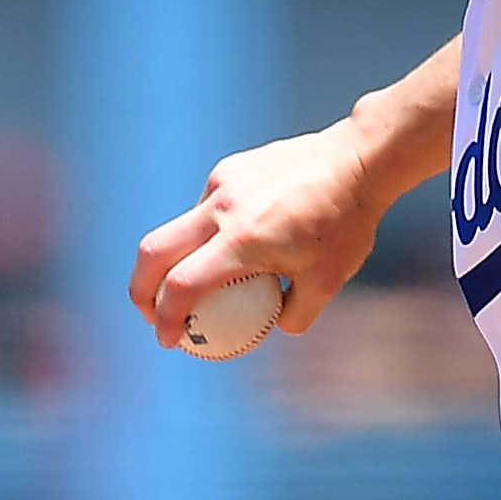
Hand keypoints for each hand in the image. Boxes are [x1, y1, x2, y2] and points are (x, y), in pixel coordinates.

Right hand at [130, 120, 392, 349]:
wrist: (359, 160)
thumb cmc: (347, 225)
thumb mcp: (328, 282)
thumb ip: (295, 314)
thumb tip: (272, 328)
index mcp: (243, 241)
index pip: (182, 286)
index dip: (165, 318)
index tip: (167, 339)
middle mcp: (223, 209)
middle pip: (154, 252)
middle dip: (141, 290)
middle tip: (150, 314)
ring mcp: (223, 184)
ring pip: (179, 228)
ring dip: (176, 259)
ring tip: (195, 282)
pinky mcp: (230, 169)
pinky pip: (205, 207)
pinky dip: (207, 232)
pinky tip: (236, 241)